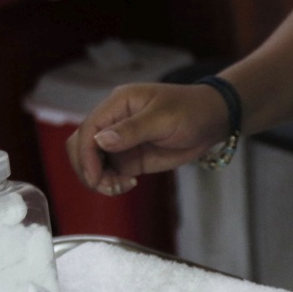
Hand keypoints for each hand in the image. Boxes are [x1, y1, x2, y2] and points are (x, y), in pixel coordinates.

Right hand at [66, 82, 230, 195]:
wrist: (210, 121)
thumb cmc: (190, 110)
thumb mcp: (163, 119)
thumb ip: (132, 130)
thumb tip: (101, 140)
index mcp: (117, 104)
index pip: (88, 129)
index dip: (86, 155)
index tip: (95, 177)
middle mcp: (113, 122)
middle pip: (82, 146)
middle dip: (88, 169)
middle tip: (107, 185)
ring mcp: (119, 142)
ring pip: (92, 163)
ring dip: (99, 179)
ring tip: (121, 187)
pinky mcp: (128, 158)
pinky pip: (109, 173)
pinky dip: (111, 183)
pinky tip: (128, 185)